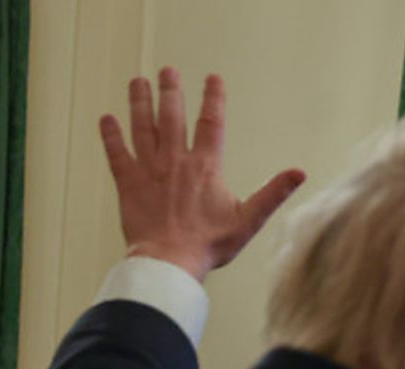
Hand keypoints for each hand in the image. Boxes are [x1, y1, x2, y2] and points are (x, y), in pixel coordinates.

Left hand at [99, 69, 305, 281]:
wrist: (170, 260)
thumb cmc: (209, 244)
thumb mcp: (249, 220)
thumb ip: (273, 193)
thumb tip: (298, 173)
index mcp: (206, 168)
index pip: (211, 123)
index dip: (213, 99)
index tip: (213, 79)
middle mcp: (175, 162)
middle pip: (171, 117)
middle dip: (170, 91)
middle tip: (168, 71)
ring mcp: (149, 170)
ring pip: (142, 127)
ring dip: (139, 103)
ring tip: (138, 82)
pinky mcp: (128, 183)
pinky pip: (117, 153)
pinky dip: (110, 135)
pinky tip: (106, 119)